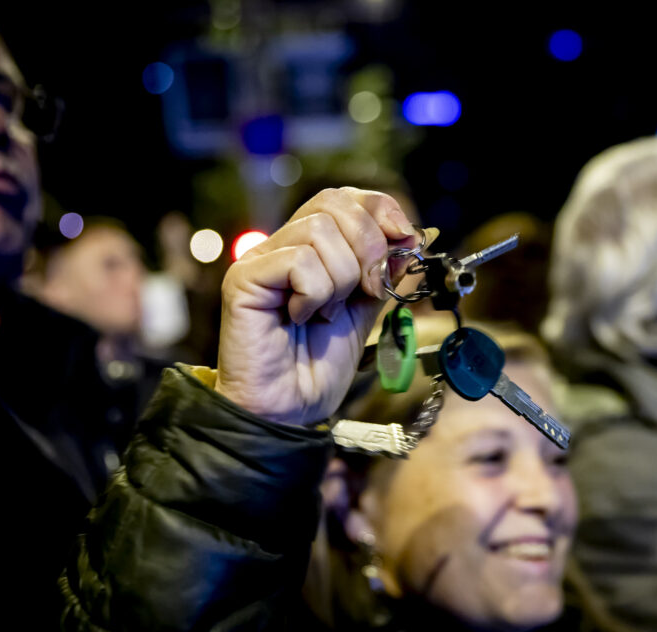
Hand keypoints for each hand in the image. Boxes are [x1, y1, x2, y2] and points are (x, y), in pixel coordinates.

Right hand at [214, 188, 417, 425]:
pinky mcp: (243, 278)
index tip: (405, 237)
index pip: (344, 197)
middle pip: (333, 203)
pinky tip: (303, 317)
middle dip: (369, 245)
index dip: (380, 208)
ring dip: (340, 279)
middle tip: (370, 290)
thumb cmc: (319, 366)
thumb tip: (413, 236)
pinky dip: (315, 293)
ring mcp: (261, 259)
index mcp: (311, 248)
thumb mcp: (366, 310)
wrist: (291, 409)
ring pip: (319, 232)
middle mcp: (282, 245)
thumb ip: (384, 273)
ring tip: (326, 313)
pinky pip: (299, 261)